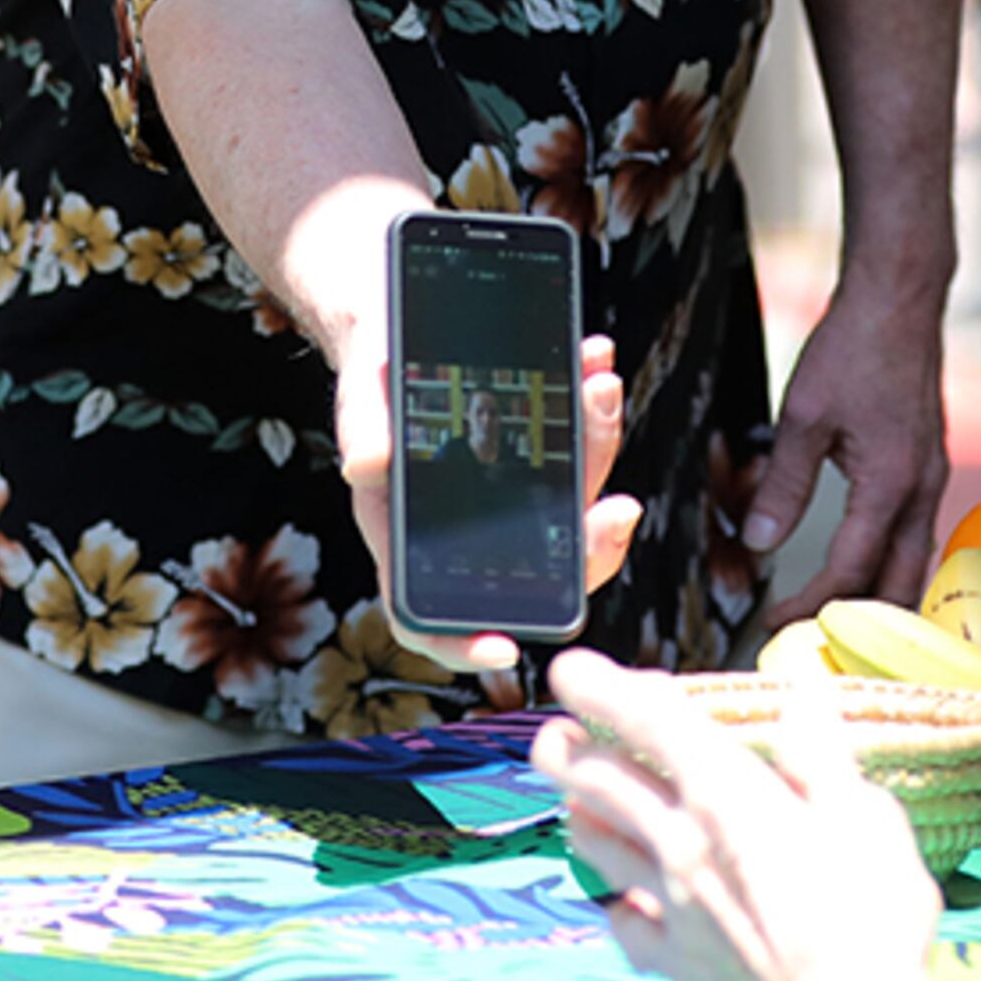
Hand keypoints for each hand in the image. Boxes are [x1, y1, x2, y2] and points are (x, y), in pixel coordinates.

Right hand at [337, 333, 641, 677]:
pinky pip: (579, 444)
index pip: (431, 613)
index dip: (463, 644)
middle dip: (587, 542)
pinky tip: (594, 361)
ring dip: (597, 446)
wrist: (395, 332)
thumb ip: (362, 428)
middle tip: (620, 508)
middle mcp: (469, 526)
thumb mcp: (360, 396)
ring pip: (572, 499)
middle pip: (537, 564)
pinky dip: (590, 405)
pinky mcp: (541, 452)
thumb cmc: (372, 378)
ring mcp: (512, 492)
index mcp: (410, 535)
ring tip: (601, 387)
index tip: (505, 648)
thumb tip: (365, 465)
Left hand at [536, 650, 941, 980]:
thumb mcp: (864, 814)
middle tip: (551, 736)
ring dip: (579, 817)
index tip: (568, 668)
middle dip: (568, 752)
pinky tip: (620, 904)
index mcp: (726, 795)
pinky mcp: (676, 964)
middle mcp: (682, 843)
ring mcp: (671, 907)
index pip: (649, 724)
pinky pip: (625, 926)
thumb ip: (819, 754)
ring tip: (571, 803)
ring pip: (599, 849)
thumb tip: (800, 696)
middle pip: (602, 784)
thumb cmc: (869, 913)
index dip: (603, 689)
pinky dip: (616, 906)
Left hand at [748, 277, 948, 629]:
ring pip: (914, 561)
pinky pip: (918, 532)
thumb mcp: (804, 417)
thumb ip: (783, 485)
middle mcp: (921, 488)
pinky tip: (867, 565)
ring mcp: (932, 476)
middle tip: (811, 639)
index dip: (812, 605)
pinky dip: (893, 561)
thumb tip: (760, 542)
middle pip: (899, 583)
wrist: (900, 299)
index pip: (852, 569)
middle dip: (859, 621)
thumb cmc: (854, 348)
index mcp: (891, 483)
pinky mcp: (929, 462)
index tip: (775, 622)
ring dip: (880, 595)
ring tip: (837, 617)